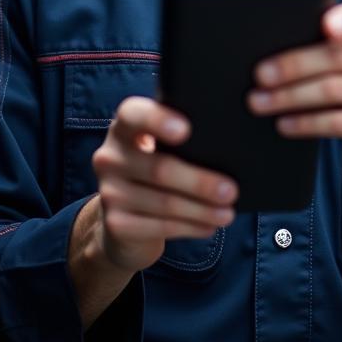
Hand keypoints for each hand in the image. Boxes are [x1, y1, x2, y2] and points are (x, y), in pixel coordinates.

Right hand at [90, 96, 238, 272]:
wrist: (122, 218)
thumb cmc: (153, 170)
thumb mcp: (159, 147)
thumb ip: (178, 138)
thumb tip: (227, 144)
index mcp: (123, 127)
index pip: (134, 114)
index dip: (158, 120)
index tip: (186, 130)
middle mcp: (109, 156)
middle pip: (159, 168)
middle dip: (200, 182)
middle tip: (231, 190)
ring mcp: (109, 192)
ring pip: (164, 202)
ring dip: (202, 210)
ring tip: (228, 213)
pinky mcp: (116, 224)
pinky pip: (160, 227)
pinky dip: (190, 228)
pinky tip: (209, 227)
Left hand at [247, 0, 341, 186]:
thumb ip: (327, 40)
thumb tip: (270, 42)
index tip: (325, 26)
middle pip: (337, 57)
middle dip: (292, 66)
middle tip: (259, 75)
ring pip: (332, 90)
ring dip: (289, 97)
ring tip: (259, 102)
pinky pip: (339, 122)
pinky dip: (306, 122)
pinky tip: (284, 123)